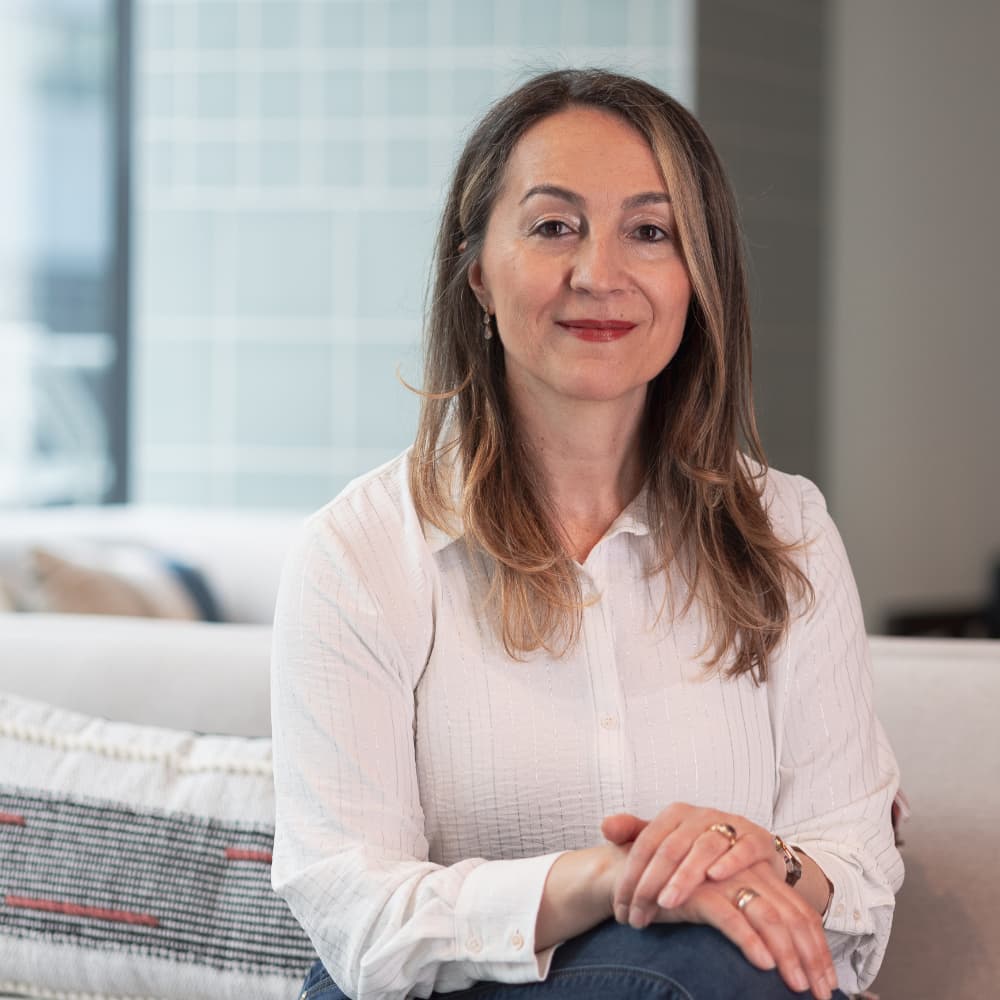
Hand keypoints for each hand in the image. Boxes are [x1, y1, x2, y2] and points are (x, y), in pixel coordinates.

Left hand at [602, 805, 784, 926]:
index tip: (620, 909)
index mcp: (674, 814)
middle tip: (638, 916)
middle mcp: (700, 816)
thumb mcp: (666, 838)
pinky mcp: (757, 838)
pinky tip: (715, 877)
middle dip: (651, 884)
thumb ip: (634, 832)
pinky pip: (743, 847)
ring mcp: (730, 825)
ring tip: (667, 902)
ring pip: (703, 848)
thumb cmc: (699, 848)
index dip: (630, 876)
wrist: (751, 848)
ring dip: (685, 875)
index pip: (645, 843)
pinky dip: (730, 860)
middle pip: (670, 848)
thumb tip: (604, 826)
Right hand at [651, 860, 837, 999]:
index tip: (829, 983)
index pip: (800, 912)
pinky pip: (731, 917)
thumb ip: (751, 922)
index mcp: (759, 877)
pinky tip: (764, 964)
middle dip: (812, 959)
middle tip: (822, 995)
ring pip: (769, 917)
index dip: (818, 948)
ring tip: (796, 986)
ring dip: (788, 955)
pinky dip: (750, 940)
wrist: (633, 875)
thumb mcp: (723, 906)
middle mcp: (747, 874)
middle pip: (793, 917)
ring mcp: (724, 880)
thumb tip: (781, 960)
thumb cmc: (682, 895)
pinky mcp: (699, 890)